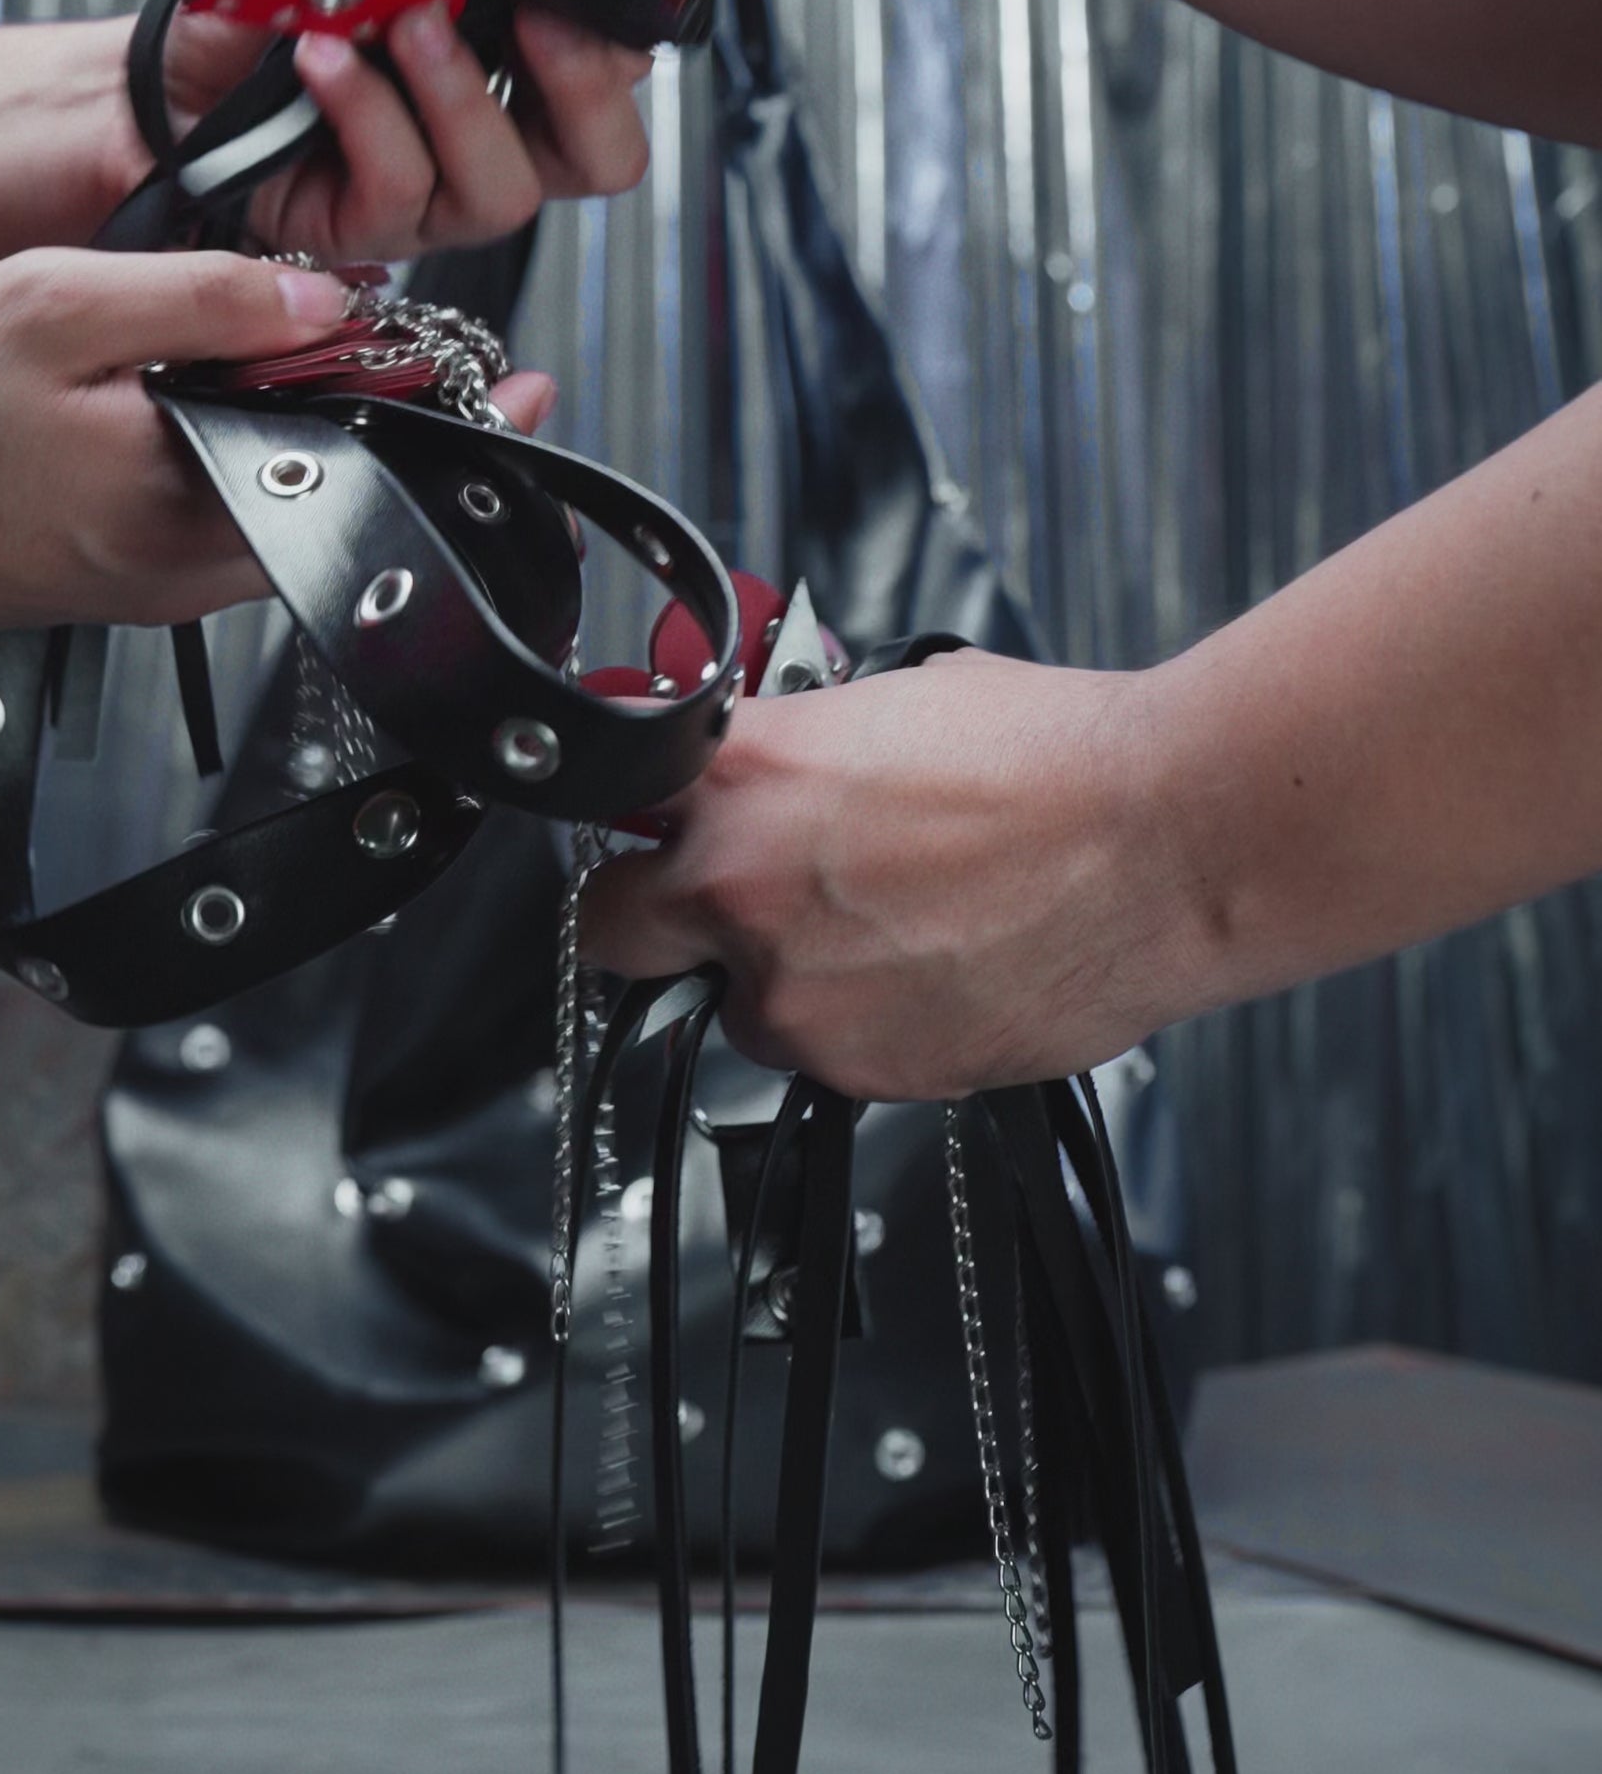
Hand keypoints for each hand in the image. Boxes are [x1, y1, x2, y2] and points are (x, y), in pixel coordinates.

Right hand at [0, 250, 556, 639]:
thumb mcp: (54, 305)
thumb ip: (198, 296)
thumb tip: (326, 294)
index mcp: (182, 506)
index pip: (363, 470)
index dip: (444, 415)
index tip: (525, 381)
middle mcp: (179, 571)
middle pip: (339, 497)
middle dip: (396, 421)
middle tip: (444, 351)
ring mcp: (146, 586)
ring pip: (281, 508)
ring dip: (316, 433)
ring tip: (324, 352)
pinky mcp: (112, 578)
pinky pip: (220, 518)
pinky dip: (248, 454)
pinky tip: (221, 390)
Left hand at [154, 0, 650, 261]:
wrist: (160, 83)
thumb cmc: (259, 26)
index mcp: (516, 78)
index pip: (615, 61)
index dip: (611, 1)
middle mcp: (490, 147)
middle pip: (605, 157)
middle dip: (587, 85)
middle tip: (540, 16)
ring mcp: (433, 201)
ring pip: (505, 187)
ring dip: (462, 94)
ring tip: (409, 20)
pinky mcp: (365, 233)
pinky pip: (398, 186)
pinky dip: (368, 111)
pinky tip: (326, 55)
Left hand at [580, 651, 1198, 1099]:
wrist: (1167, 842)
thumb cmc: (1055, 756)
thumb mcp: (896, 702)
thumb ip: (802, 747)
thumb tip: (777, 765)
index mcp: (740, 772)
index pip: (607, 797)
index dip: (629, 816)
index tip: (648, 824)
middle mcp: (741, 888)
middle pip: (613, 930)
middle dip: (656, 918)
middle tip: (725, 898)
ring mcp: (795, 993)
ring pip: (738, 1006)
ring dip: (784, 978)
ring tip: (892, 930)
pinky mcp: (862, 1072)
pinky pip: (828, 1054)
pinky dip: (865, 1023)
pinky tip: (941, 968)